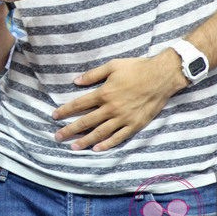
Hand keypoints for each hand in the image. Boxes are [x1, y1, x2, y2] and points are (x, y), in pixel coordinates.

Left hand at [51, 51, 183, 151]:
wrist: (162, 77)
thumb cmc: (136, 68)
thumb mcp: (112, 66)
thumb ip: (93, 75)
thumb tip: (75, 81)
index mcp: (104, 93)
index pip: (79, 104)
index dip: (65, 110)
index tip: (54, 116)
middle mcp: (112, 108)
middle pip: (86, 121)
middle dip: (70, 130)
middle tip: (57, 137)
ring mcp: (123, 118)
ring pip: (100, 132)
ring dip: (85, 141)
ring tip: (73, 147)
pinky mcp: (135, 124)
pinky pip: (119, 137)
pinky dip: (107, 144)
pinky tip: (97, 149)